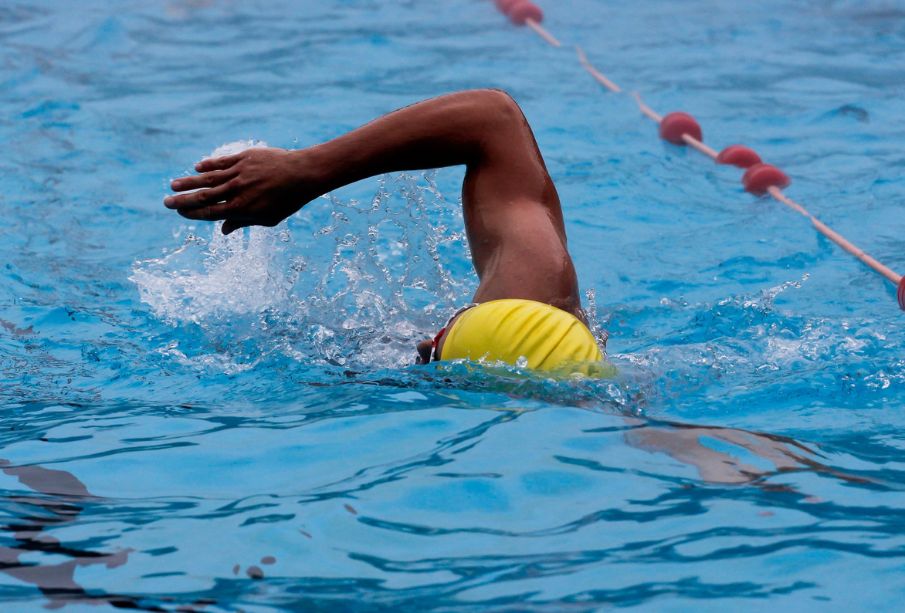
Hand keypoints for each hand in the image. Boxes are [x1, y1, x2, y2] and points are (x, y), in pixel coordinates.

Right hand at [164, 147, 316, 234]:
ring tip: (173, 185)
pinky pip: (221, 163)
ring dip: (189, 182)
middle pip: (204, 196)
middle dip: (183, 200)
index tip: (180, 213)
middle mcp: (236, 191)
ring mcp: (239, 173)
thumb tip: (223, 231)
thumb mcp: (268, 218)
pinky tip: (197, 167)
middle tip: (166, 202)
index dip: (192, 213)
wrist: (302, 174)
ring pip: (208, 178)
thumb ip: (243, 222)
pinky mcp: (244, 158)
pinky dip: (208, 165)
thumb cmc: (288, 200)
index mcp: (241, 209)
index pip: (210, 213)